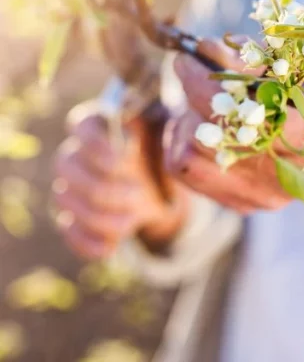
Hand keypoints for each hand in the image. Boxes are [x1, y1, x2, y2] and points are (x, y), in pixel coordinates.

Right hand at [52, 104, 187, 259]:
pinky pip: (69, 231)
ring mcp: (71, 187)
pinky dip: (87, 242)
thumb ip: (162, 124)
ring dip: (100, 212)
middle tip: (137, 192)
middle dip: (102, 184)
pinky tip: (109, 248)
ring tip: (134, 217)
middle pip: (66, 165)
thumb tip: (153, 121)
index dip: (94, 144)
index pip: (82, 125)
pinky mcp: (75, 218)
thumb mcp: (173, 134)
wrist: (167, 188)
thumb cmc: (166, 151)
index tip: (119, 159)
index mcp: (101, 126)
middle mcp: (78, 154)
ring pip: (66, 199)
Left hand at [164, 40, 303, 212]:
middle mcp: (291, 173)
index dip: (210, 84)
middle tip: (188, 67)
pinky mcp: (244, 203)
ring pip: (192, 156)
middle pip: (215, 136)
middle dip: (192, 94)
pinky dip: (182, 143)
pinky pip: (189, 173)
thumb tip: (209, 49)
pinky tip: (198, 124)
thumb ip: (262, 58)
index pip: (248, 115)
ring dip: (186, 120)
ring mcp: (266, 194)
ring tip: (198, 99)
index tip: (190, 56)